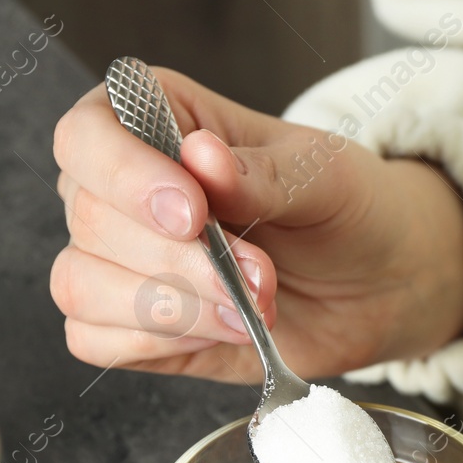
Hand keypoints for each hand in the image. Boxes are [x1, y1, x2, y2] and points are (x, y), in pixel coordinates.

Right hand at [49, 67, 462, 381]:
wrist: (380, 282)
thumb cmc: (347, 208)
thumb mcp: (324, 176)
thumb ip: (260, 173)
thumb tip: (202, 156)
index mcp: (156, 119)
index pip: (87, 136)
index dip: (126, 176)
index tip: (193, 213)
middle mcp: (121, 186)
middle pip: (89, 220)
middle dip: (182, 261)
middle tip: (260, 274)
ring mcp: (119, 258)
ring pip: (82, 286)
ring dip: (173, 308)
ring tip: (249, 308)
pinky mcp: (132, 325)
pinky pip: (96, 340)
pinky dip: (159, 343)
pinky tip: (219, 330)